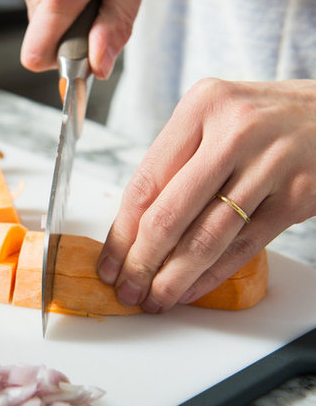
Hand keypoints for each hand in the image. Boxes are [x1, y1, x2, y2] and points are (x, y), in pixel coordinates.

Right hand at [20, 0, 143, 78]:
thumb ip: (114, 26)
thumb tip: (98, 68)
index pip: (37, 56)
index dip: (62, 64)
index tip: (84, 60)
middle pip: (42, 42)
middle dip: (72, 35)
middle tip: (98, 6)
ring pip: (41, 24)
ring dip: (67, 15)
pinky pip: (40, 5)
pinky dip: (61, 1)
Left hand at [97, 78, 315, 312]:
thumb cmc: (264, 120)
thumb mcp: (214, 119)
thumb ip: (176, 163)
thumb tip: (133, 229)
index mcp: (201, 107)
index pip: (145, 183)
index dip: (121, 232)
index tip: (109, 261)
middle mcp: (233, 133)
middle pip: (169, 215)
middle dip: (141, 263)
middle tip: (127, 288)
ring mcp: (269, 165)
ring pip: (206, 238)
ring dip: (174, 278)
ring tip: (155, 298)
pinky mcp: (296, 196)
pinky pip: (244, 247)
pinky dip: (212, 275)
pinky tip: (192, 289)